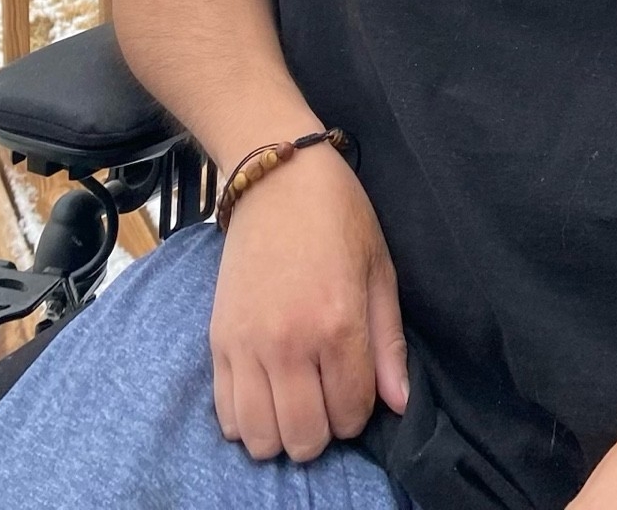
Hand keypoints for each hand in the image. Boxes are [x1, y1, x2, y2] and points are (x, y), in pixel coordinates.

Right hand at [209, 140, 408, 461]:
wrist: (277, 177)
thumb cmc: (339, 216)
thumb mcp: (380, 269)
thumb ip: (388, 342)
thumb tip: (399, 403)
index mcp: (338, 323)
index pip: (351, 413)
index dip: (360, 413)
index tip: (358, 387)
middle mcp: (289, 342)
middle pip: (304, 438)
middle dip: (323, 432)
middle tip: (328, 399)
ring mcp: (248, 345)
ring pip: (260, 438)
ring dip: (283, 433)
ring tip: (296, 401)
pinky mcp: (218, 340)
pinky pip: (226, 415)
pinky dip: (246, 421)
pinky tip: (265, 394)